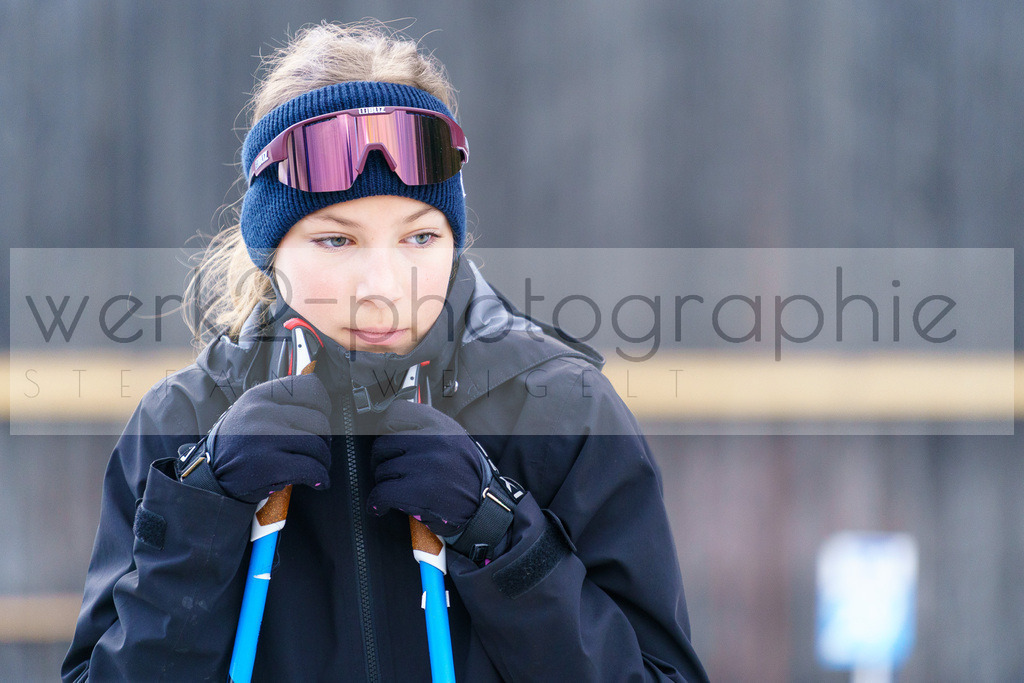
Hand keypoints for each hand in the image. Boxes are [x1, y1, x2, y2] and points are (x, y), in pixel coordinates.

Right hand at [209, 374, 332, 502]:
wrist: (209, 477)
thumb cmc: (236, 446)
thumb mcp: (249, 412)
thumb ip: (279, 403)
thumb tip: (320, 403)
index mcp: (259, 396)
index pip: (308, 387)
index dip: (323, 404)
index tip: (323, 416)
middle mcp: (262, 413)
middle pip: (318, 420)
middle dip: (325, 439)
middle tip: (318, 450)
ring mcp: (265, 438)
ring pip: (317, 445)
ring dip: (323, 460)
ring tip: (316, 466)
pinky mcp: (269, 465)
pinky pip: (311, 468)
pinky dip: (319, 477)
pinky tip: (317, 480)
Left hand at [367, 400, 488, 536]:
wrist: (485, 505)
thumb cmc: (466, 476)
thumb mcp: (453, 440)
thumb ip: (426, 430)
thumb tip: (391, 429)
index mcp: (440, 425)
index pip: (397, 412)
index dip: (385, 428)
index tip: (385, 440)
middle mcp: (433, 440)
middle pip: (383, 444)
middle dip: (381, 461)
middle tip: (389, 471)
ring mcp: (425, 464)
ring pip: (382, 470)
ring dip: (385, 484)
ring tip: (397, 490)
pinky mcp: (419, 490)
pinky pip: (382, 492)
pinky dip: (378, 502)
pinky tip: (383, 505)